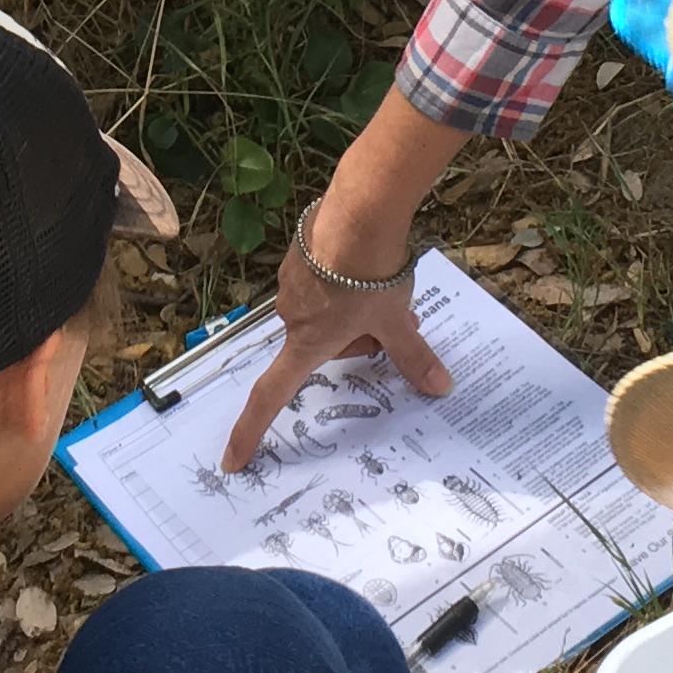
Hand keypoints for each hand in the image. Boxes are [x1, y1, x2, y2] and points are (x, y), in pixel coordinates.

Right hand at [220, 92, 470, 466]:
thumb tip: (440, 388)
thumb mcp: (397, 323)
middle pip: (321, 344)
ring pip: (323, 310)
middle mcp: (291, 317)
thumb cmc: (371, 276)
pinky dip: (341, 277)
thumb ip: (414, 358)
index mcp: (308, 343)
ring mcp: (291, 283)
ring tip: (382, 284)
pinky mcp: (298, 253)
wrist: (359, 212)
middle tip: (392, 322)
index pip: (271, 398)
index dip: (250, 433)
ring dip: (351, 307)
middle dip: (356, 338)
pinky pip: (319, 278)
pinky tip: (363, 258)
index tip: (232, 460)